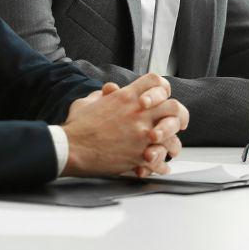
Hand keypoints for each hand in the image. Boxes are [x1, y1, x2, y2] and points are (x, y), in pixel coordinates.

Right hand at [61, 73, 187, 177]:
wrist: (70, 148)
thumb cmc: (76, 126)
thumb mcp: (87, 102)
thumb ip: (102, 95)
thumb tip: (108, 91)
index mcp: (126, 97)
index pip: (155, 81)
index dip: (161, 87)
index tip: (163, 97)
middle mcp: (138, 113)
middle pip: (173, 107)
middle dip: (178, 115)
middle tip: (178, 123)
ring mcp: (141, 134)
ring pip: (172, 135)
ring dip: (173, 143)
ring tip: (170, 149)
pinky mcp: (138, 155)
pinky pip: (160, 161)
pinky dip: (161, 166)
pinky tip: (160, 167)